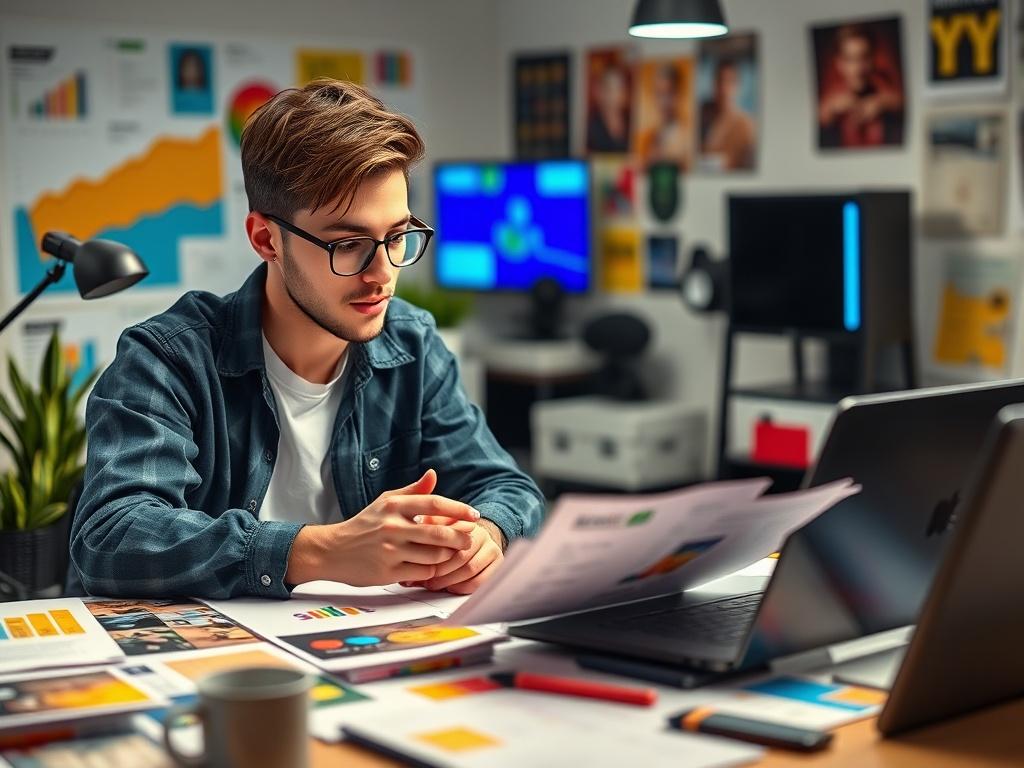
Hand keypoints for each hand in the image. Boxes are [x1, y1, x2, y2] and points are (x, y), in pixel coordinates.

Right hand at [285, 469, 477, 586]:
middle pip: (440, 532)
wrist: (332, 550)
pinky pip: (422, 573)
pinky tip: (431, 566)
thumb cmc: (363, 525)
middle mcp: (393, 527)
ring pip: (434, 555)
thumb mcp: (385, 502)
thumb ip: (413, 491)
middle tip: (469, 538)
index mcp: (394, 506)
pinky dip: (431, 570)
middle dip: (461, 536)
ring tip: (451, 553)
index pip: (435, 503)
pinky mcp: (388, 573)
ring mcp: (390, 551)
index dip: (459, 509)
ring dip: (448, 555)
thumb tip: (434, 474)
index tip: (474, 515)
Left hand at [407, 518, 504, 594]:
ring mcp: (491, 548)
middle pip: (460, 556)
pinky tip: (450, 588)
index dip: (432, 553)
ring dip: (449, 581)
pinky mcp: (498, 563)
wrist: (476, 538)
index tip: (417, 564)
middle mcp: (481, 534)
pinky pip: (480, 581)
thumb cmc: (450, 536)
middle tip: (424, 579)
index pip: (449, 538)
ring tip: (433, 585)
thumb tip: (405, 549)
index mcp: (465, 522)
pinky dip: (462, 587)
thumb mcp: (435, 527)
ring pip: (469, 569)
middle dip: (439, 571)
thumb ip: (422, 533)